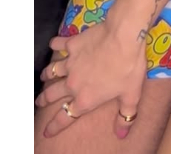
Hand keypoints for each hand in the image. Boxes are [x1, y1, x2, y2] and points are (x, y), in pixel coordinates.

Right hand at [35, 25, 144, 140]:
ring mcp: (70, 63)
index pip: (65, 117)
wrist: (123, 37)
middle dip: (44, 99)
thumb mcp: (131, 94)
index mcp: (85, 99)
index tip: (46, 132)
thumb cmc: (128, 67)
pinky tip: (53, 43)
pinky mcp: (73, 44)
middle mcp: (73, 83)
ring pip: (53, 71)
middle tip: (39, 102)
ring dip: (47, 74)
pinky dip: (55, 44)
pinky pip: (59, 45)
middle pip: (53, 94)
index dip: (54, 126)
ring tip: (44, 76)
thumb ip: (125, 115)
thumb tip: (121, 134)